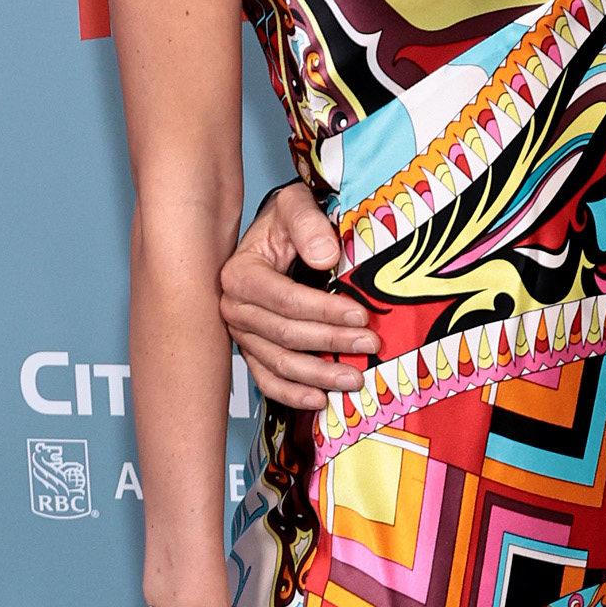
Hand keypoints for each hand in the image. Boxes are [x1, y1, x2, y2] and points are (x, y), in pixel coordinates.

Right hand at [218, 182, 374, 411]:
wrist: (273, 237)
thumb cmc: (285, 222)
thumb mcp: (295, 206)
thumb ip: (308, 223)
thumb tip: (326, 257)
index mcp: (240, 274)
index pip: (286, 300)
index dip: (324, 312)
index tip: (361, 315)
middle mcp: (234, 308)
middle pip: (285, 335)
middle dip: (331, 342)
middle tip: (370, 345)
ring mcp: (241, 334)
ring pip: (279, 363)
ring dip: (319, 375)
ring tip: (355, 378)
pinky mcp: (251, 351)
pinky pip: (267, 380)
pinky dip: (293, 394)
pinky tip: (320, 400)